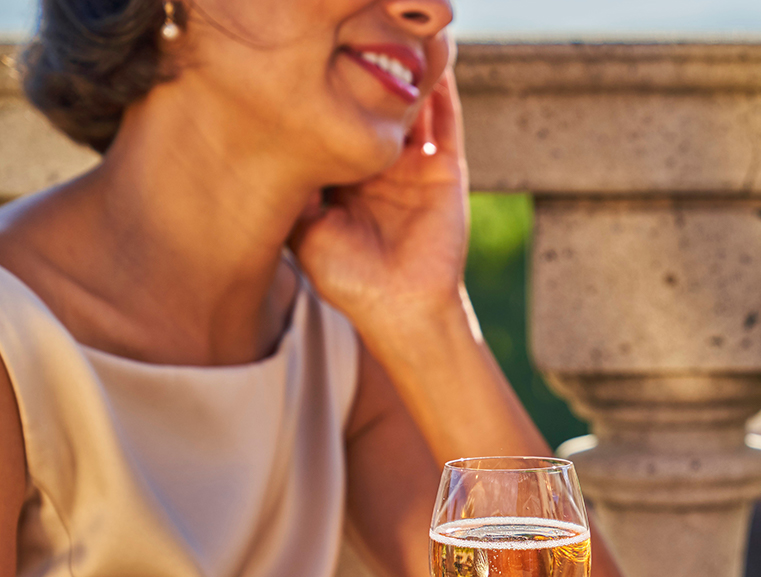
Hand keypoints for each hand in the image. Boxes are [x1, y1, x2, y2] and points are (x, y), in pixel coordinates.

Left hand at [291, 67, 470, 342]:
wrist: (402, 307)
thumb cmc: (350, 279)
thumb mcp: (304, 231)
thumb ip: (293, 189)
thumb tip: (270, 141)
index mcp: (345, 181)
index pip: (337, 126)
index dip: (328, 98)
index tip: (310, 67)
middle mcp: (380, 169)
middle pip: (374, 112)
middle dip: (366, 78)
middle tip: (354, 41)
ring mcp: (414, 167)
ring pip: (411, 109)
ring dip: (407, 77)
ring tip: (396, 41)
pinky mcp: (445, 171)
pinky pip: (446, 123)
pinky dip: (443, 93)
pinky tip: (434, 63)